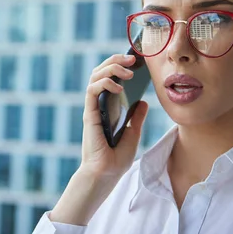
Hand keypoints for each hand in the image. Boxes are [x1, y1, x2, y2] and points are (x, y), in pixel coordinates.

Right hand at [80, 54, 148, 178]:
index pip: (111, 78)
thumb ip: (136, 117)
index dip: (120, 65)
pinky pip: (92, 90)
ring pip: (95, 76)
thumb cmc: (116, 158)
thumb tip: (143, 101)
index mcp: (108, 107)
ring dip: (111, 67)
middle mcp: (98, 104)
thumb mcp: (133, 134)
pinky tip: (119, 86)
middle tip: (133, 59)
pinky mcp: (89, 114)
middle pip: (101, 72)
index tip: (137, 60)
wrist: (106, 174)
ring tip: (128, 70)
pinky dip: (105, 83)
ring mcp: (93, 108)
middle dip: (115, 60)